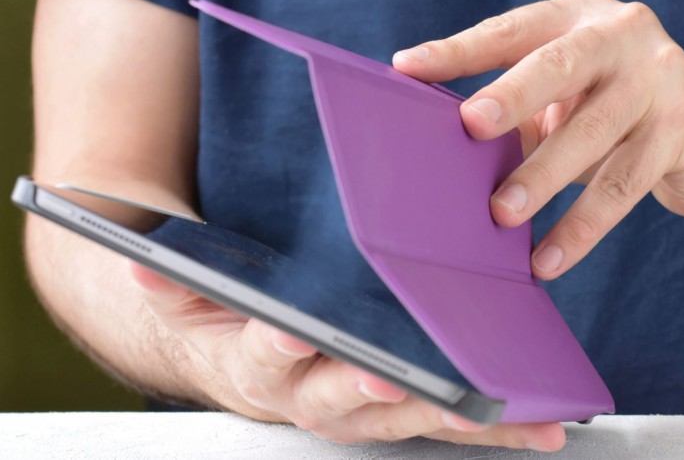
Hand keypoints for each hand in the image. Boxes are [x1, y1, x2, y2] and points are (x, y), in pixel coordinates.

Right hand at [130, 263, 564, 449]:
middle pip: (349, 401)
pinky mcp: (407, 411)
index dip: (278, 345)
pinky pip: (453, 424)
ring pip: (414, 420)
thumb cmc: (227, 320)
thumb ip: (170, 280)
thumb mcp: (191, 298)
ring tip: (505, 408)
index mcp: (264, 365)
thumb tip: (137, 256)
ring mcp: (366, 411)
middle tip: (405, 380)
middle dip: (378, 391)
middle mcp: (316, 398)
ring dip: (460, 417)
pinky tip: (546, 424)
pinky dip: (498, 427)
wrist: (244, 360)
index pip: (269, 357)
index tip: (290, 329)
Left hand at [394, 0, 683, 279]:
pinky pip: (624, 184)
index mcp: (579, 17)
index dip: (459, 51)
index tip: (406, 69)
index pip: (511, 30)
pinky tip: (550, 258)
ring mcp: (661, 77)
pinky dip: (582, 226)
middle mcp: (623, 34)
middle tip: (468, 126)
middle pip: (559, 65)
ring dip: (542, 177)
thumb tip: (447, 154)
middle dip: (512, 95)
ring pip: (591, 131)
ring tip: (501, 215)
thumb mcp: (569, 102)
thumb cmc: (620, 117)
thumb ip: (519, 113)